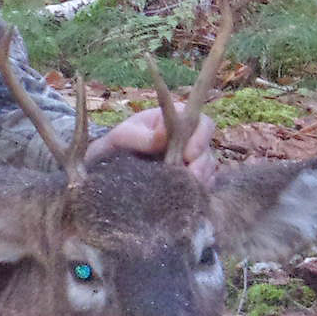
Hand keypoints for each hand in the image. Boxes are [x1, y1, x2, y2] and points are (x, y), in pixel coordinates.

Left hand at [85, 106, 215, 183]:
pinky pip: (205, 184)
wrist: (107, 170)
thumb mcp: (122, 138)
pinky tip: (186, 195)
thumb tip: (164, 136)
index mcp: (175, 121)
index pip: (201, 122)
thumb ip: (141, 136)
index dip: (200, 137)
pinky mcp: (191, 179)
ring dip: (200, 178)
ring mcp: (191, 160)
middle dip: (202, 163)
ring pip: (209, 167)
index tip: (189, 155)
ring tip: (185, 189)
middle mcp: (187, 139)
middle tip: (191, 176)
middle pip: (208, 147)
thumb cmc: (115, 146)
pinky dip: (198, 189)